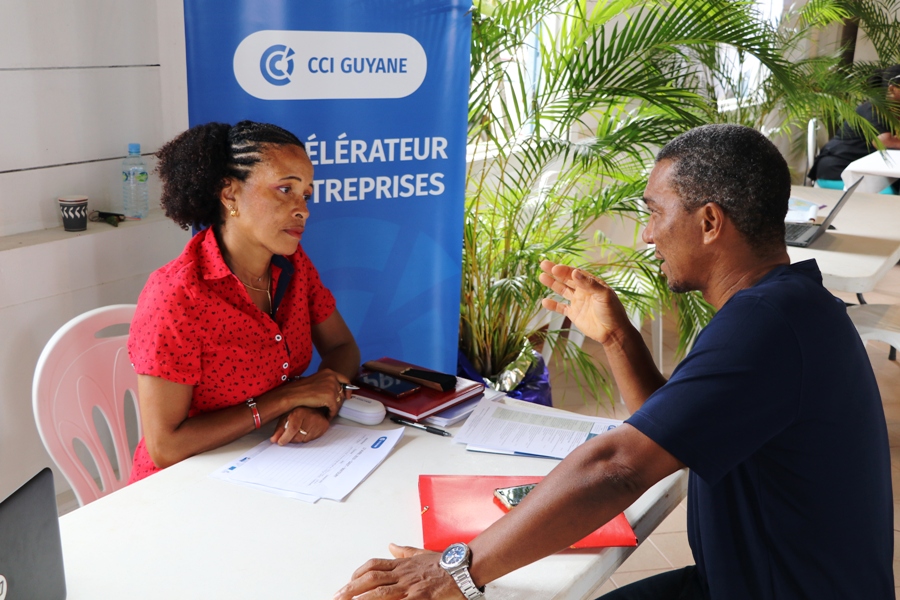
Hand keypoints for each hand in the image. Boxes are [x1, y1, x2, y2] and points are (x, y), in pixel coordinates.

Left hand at [270, 406, 329, 445]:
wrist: (314, 405)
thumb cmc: (298, 411)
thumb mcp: (286, 416)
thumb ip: (279, 429)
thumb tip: (273, 440)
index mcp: (300, 411)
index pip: (293, 428)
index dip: (285, 437)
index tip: (280, 442)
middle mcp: (311, 416)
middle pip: (298, 436)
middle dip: (291, 439)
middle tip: (289, 434)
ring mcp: (319, 421)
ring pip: (305, 439)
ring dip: (299, 438)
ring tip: (299, 429)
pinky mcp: (324, 426)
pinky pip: (312, 439)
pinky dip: (307, 437)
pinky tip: (306, 430)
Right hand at [273, 368, 350, 417]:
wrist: (293, 394)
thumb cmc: (301, 388)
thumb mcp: (316, 380)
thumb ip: (326, 382)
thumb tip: (335, 391)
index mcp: (329, 372)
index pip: (344, 379)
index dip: (348, 389)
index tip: (348, 395)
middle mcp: (332, 378)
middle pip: (341, 392)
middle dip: (338, 401)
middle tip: (333, 407)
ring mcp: (332, 387)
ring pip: (339, 402)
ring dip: (334, 408)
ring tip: (329, 412)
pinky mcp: (330, 398)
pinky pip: (334, 409)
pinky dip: (331, 414)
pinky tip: (327, 416)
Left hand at [334, 543, 464, 599]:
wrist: (463, 568)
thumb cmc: (444, 563)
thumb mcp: (422, 553)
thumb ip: (404, 551)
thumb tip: (391, 545)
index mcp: (402, 564)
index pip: (374, 565)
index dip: (358, 573)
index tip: (348, 581)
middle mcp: (403, 574)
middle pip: (371, 578)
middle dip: (352, 587)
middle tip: (337, 595)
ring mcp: (410, 586)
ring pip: (381, 591)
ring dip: (362, 597)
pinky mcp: (420, 598)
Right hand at [539, 259, 630, 345]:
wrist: (613, 333)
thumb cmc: (613, 312)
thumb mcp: (604, 295)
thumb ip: (589, 284)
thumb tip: (575, 272)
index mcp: (591, 284)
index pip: (575, 273)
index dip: (564, 270)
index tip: (554, 268)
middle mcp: (583, 291)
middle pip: (566, 279)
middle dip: (555, 272)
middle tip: (543, 264)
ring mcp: (578, 302)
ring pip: (562, 290)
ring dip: (552, 284)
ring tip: (541, 277)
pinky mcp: (574, 314)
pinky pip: (561, 307)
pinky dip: (553, 305)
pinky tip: (544, 301)